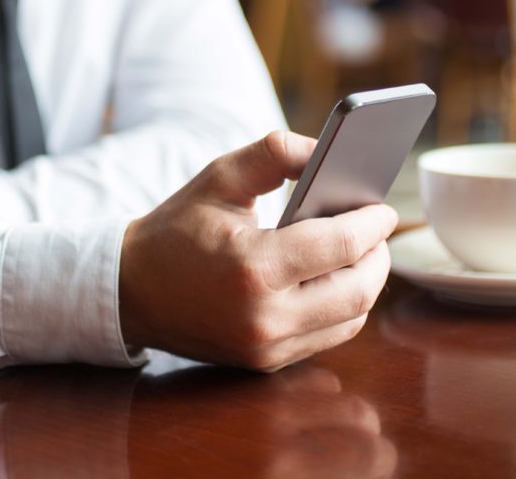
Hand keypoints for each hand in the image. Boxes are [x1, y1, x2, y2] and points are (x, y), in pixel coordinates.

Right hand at [120, 131, 396, 371]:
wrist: (132, 291)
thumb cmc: (177, 229)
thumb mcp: (219, 177)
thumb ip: (275, 153)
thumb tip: (327, 151)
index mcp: (254, 266)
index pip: (341, 246)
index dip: (373, 223)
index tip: (384, 208)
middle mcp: (265, 316)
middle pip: (359, 291)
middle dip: (378, 255)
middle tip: (377, 229)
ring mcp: (266, 347)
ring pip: (350, 320)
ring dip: (365, 284)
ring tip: (360, 252)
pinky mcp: (265, 364)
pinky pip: (326, 336)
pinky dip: (341, 307)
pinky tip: (334, 278)